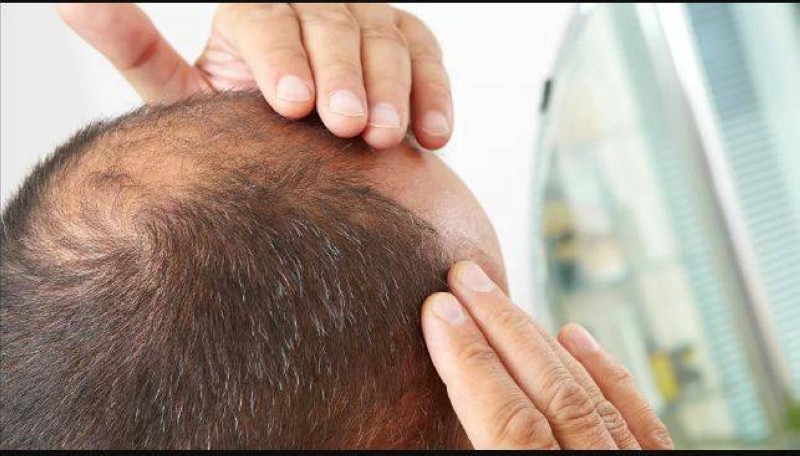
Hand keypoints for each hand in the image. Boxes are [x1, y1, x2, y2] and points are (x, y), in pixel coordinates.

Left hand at [57, 3, 452, 149]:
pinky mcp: (410, 43)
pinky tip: (434, 135)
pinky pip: (429, 58)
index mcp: (254, 13)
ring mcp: (367, 20)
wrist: (301, 155)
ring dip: (390, 88)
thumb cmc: (242, 126)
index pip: (265, 17)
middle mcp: (313, 7)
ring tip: (383, 138)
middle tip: (345, 127)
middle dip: (343, 76)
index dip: (281, 58)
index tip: (292, 106)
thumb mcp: (182, 91)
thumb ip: (135, 46)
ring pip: (385, 37)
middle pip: (331, 23)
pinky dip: (434, 94)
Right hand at [421, 261, 674, 448]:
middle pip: (551, 393)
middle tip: (465, 277)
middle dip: (501, 328)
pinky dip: (605, 372)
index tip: (440, 309)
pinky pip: (639, 418)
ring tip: (498, 299)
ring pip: (588, 396)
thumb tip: (432, 400)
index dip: (469, 361)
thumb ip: (471, 447)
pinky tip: (575, 335)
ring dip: (539, 339)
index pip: (507, 422)